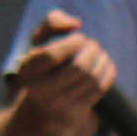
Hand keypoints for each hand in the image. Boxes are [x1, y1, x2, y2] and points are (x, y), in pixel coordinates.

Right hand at [5, 13, 115, 135]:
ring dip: (102, 60)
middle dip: (92, 52)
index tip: (80, 37)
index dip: (71, 43)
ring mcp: (59, 104)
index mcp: (28, 70)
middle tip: (93, 44)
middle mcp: (41, 90)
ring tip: (100, 53)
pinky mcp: (76, 112)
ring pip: (91, 79)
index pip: (51, 56)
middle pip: (78, 68)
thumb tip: (76, 23)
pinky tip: (107, 64)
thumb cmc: (44, 65)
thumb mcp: (40, 41)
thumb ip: (53, 22)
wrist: (41, 107)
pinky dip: (108, 73)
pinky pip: (99, 90)